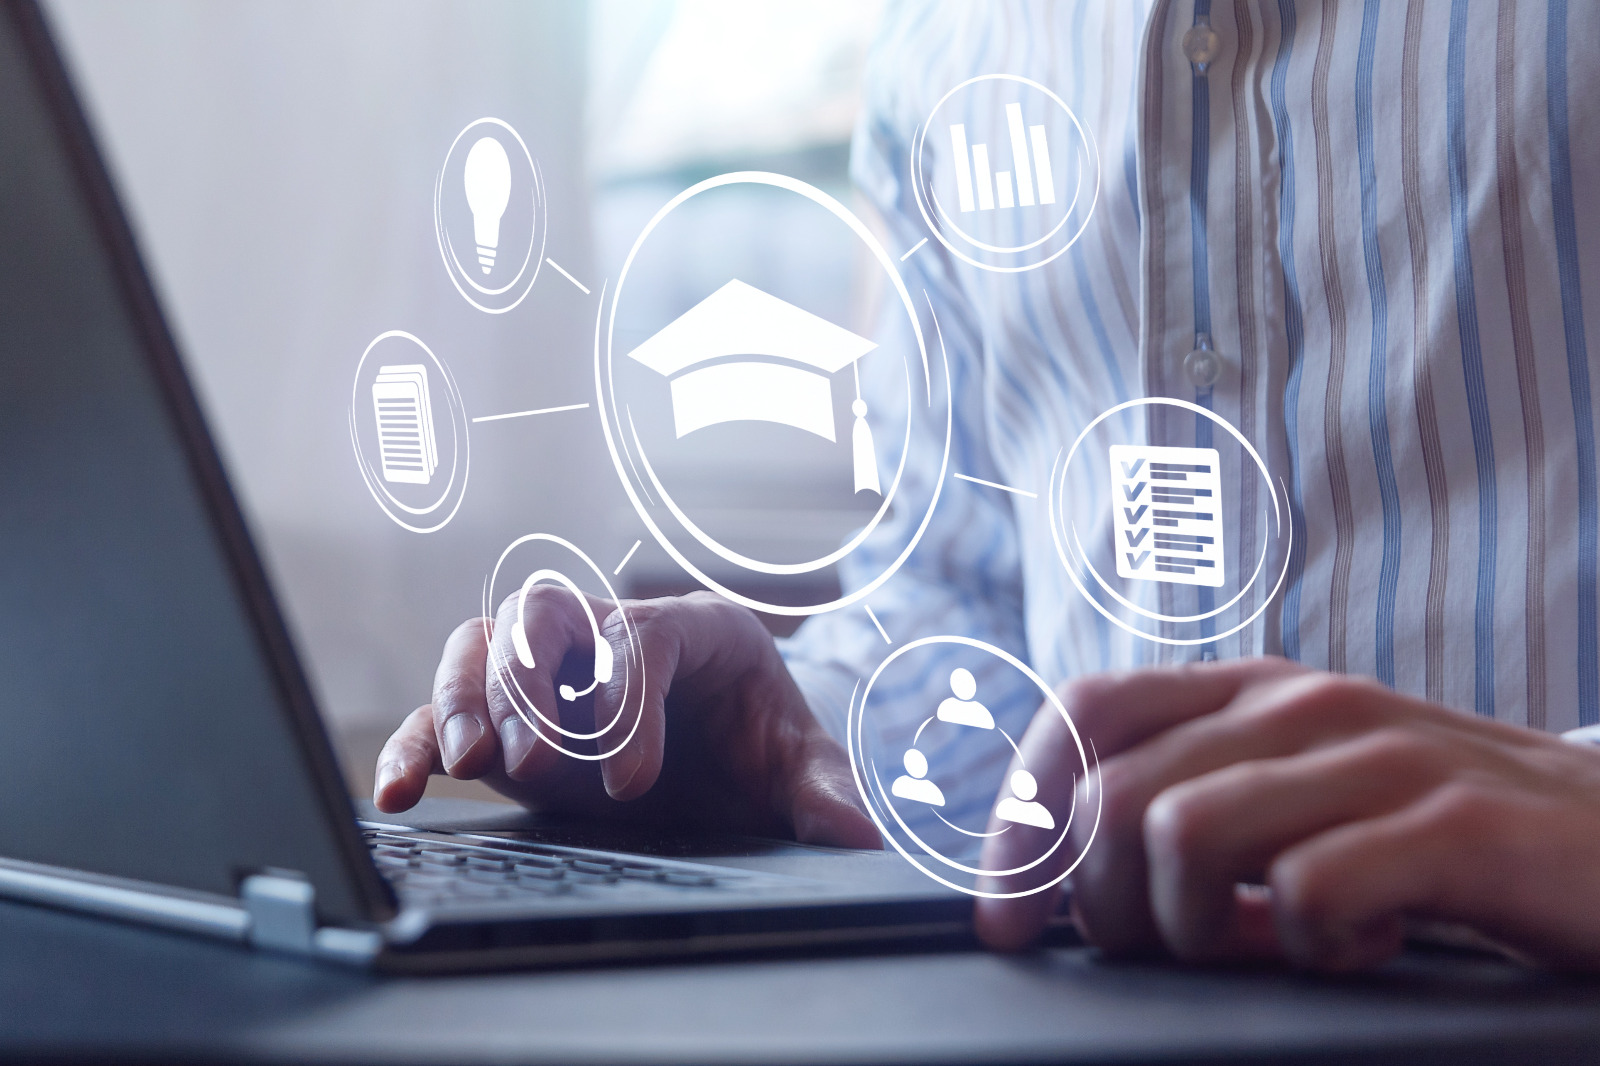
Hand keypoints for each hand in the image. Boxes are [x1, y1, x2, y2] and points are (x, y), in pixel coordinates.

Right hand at [371, 588, 879, 848]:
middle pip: (545, 613)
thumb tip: (861, 835)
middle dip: (531, 684)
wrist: (727, 753)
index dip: (629, 701)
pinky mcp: (506, 718)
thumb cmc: (759, 741)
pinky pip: (441, 711)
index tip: (632, 785)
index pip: (643, 635)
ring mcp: (550, 672)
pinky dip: (414, 741)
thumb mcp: (795, 764)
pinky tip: (400, 792)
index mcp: (689, 627)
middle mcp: (607, 632)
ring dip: (468, 697)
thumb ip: (822, 793)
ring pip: (483, 644)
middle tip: (535, 766)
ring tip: (469, 766)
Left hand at [974, 657, 1599, 970]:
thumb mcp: (1310, 799)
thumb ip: (1209, 807)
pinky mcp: (1454, 824)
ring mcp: (1379, 754)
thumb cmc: (1447, 834)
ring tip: (1268, 948)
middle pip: (1114, 791)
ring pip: (1181, 831)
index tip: (1008, 918)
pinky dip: (1313, 947)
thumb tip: (1078, 883)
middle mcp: (1302, 703)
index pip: (1087, 711)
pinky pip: (1307, 889)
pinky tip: (1367, 947)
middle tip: (1168, 957)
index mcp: (1255, 691)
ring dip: (1195, 926)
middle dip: (1101, 905)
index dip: (1021, 813)